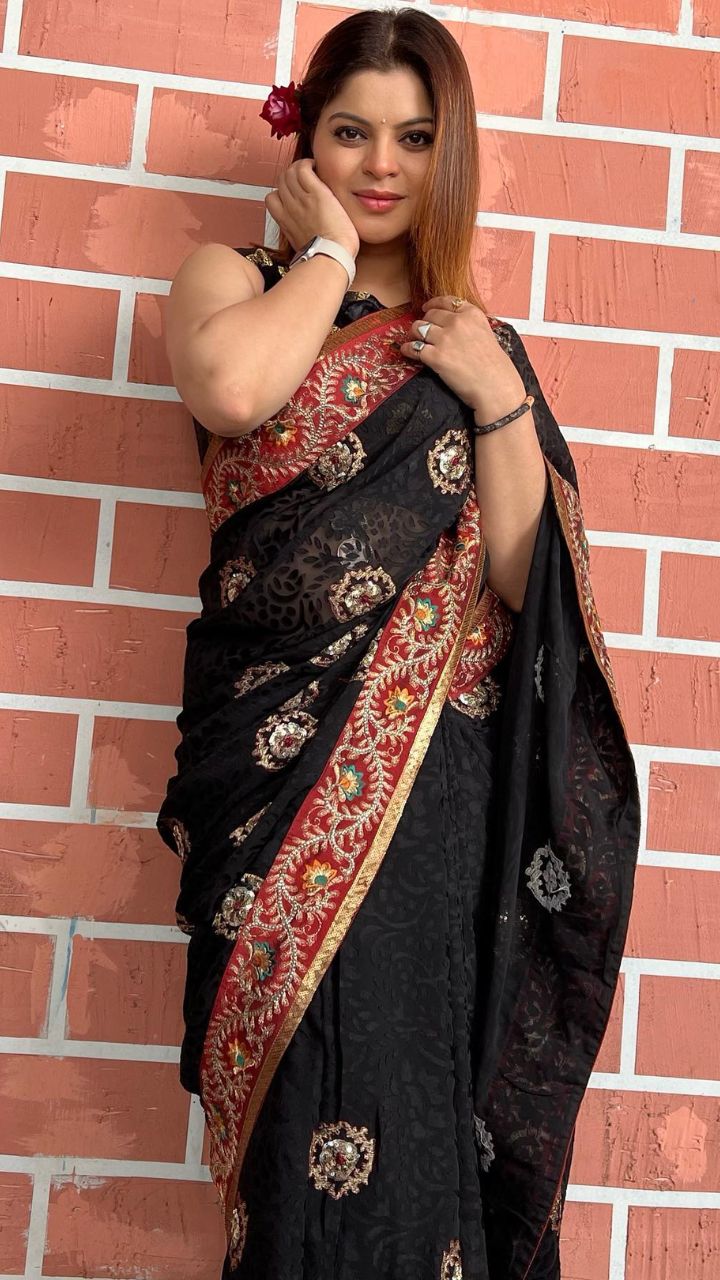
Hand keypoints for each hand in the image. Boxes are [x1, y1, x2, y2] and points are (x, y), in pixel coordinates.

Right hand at [264, 158, 359, 258]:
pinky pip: (303, 169)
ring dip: (299, 167)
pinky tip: (315, 166)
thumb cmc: (325, 257)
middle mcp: (290, 209)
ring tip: (311, 169)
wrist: (332, 257)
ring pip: (290, 172)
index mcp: (286, 223)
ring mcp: (301, 199)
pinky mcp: (316, 193)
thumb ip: (300, 235)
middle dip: (291, 176)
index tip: (292, 192)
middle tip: (304, 178)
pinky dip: (307, 163)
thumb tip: (306, 233)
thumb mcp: (303, 247)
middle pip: (281, 182)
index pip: (272, 199)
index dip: (281, 192)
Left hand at [399, 297, 526, 421]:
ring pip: (418, 328)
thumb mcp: (486, 334)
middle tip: (422, 332)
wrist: (495, 386)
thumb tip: (452, 324)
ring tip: (415, 341)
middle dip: (424, 322)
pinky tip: (407, 351)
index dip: (433, 304)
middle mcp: (458, 322)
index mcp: (472, 314)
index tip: (426, 308)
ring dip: (414, 334)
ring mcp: (445, 339)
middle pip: (430, 315)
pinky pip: (413, 347)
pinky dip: (407, 349)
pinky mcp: (436, 357)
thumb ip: (470, 325)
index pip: (446, 301)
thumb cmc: (495, 366)